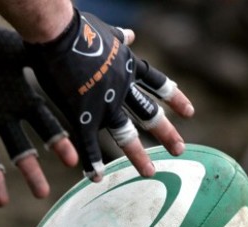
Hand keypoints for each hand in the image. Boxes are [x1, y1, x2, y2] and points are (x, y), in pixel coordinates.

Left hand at [0, 16, 77, 205]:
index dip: (58, 144)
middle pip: (22, 152)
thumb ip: (39, 57)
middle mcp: (4, 119)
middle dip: (31, 174)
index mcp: (22, 102)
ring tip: (0, 203)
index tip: (73, 161)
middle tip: (42, 195)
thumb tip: (69, 56)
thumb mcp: (16, 50)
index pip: (46, 128)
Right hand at [25, 9, 193, 180]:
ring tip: (150, 173)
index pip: (158, 85)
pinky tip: (96, 178)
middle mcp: (122, 88)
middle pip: (149, 114)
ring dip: (138, 156)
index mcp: (128, 67)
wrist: (59, 32)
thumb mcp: (105, 32)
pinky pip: (89, 144)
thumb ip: (119, 39)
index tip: (189, 112)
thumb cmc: (77, 27)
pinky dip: (92, 162)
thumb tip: (130, 35)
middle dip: (167, 133)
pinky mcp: (82, 114)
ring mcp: (104, 103)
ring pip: (125, 134)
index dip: (174, 98)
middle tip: (180, 149)